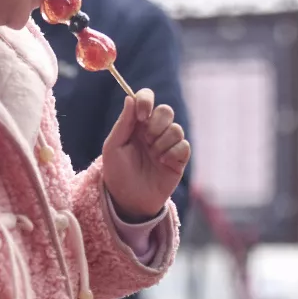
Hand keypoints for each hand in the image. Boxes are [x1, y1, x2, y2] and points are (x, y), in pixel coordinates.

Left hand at [103, 88, 190, 220]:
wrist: (129, 200)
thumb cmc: (117, 173)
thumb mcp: (113, 147)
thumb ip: (123, 123)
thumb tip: (130, 97)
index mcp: (137, 124)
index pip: (146, 99)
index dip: (146, 101)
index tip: (142, 116)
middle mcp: (154, 131)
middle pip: (166, 111)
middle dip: (158, 123)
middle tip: (147, 139)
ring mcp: (168, 145)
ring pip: (176, 129)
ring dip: (163, 142)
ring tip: (154, 156)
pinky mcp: (179, 159)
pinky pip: (184, 146)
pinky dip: (173, 153)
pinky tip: (163, 163)